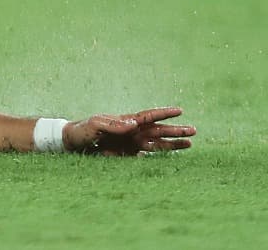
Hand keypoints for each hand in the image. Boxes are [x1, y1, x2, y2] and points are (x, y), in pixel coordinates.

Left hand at [64, 107, 195, 155]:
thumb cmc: (82, 130)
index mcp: (126, 121)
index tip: (180, 110)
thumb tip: (134, 124)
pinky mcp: (127, 155)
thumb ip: (114, 124)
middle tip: (195, 130)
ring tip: (190, 145)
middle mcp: (132, 132)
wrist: (72, 143)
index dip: (164, 114)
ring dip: (173, 144)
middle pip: (159, 131)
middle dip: (176, 131)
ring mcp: (131, 144)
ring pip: (157, 144)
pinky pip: (146, 156)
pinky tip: (170, 157)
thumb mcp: (96, 125)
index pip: (149, 116)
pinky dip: (158, 157)